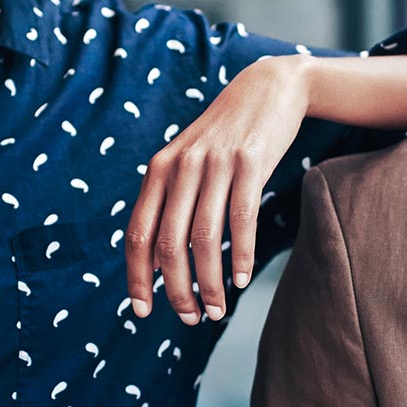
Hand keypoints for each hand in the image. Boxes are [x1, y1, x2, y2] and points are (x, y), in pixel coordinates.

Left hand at [126, 55, 309, 324]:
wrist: (269, 88)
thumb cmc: (226, 135)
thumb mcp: (188, 160)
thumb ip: (170, 200)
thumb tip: (157, 258)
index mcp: (159, 169)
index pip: (138, 233)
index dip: (137, 277)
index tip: (142, 312)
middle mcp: (182, 166)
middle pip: (170, 244)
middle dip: (177, 290)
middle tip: (190, 319)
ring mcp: (215, 163)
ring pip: (205, 238)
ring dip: (209, 283)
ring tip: (216, 310)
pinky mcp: (250, 163)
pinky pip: (242, 219)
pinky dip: (241, 257)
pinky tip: (240, 281)